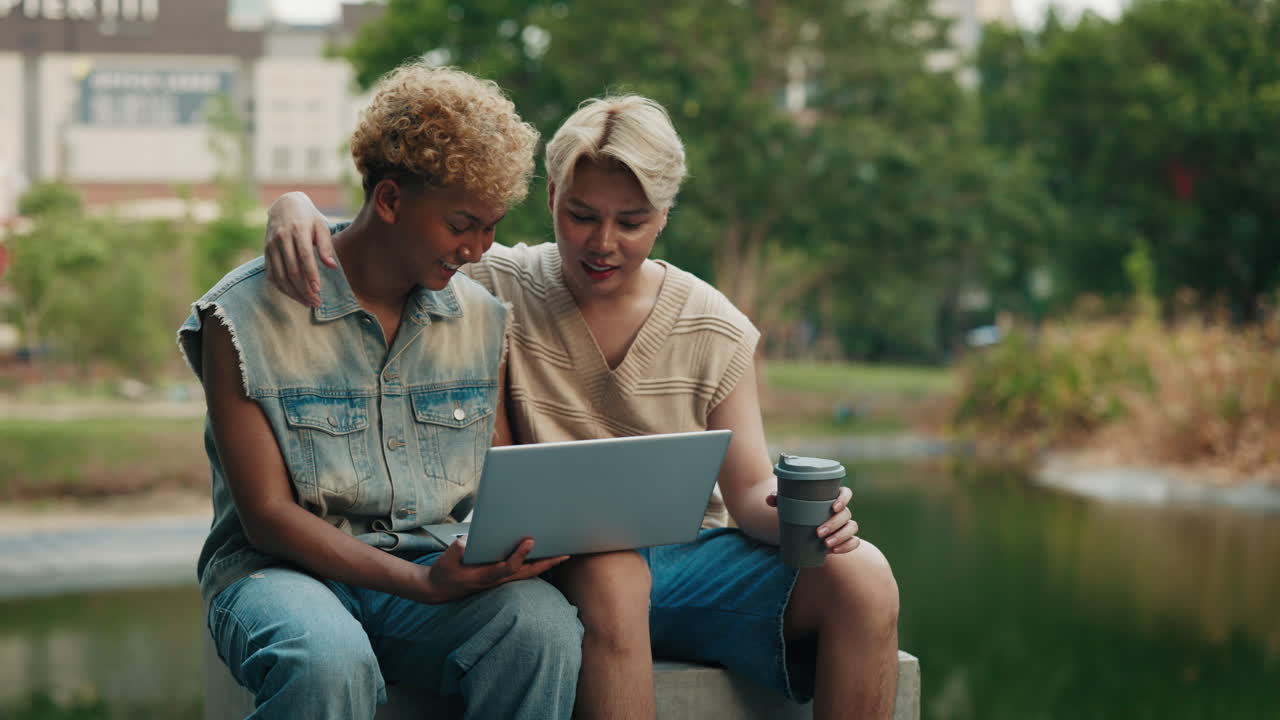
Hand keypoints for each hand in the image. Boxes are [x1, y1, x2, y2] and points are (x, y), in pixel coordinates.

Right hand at [263, 192, 335, 307]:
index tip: (318, 291)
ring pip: (280, 275)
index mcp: (298, 230)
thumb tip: (332, 266)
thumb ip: (326, 246)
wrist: (284, 204)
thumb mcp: (321, 226)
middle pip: (292, 270)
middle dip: (304, 289)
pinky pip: (271, 274)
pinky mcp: (266, 251)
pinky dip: (281, 287)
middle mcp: (282, 238)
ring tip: (307, 302)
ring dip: (293, 292)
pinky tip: (293, 295)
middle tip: (316, 302)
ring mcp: (271, 245)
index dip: (311, 275)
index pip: (304, 256)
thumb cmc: (308, 217)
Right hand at [423, 536, 568, 603]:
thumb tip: (467, 543)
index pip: (508, 566)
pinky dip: (535, 565)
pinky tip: (544, 557)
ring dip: (545, 565)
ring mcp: (499, 581)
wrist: (438, 590)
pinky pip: (522, 572)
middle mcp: (496, 580)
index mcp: (485, 576)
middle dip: (546, 563)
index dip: (520, 554)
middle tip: (565, 554)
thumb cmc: (444, 573)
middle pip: (527, 573)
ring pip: (527, 573)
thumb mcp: (446, 560)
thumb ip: (456, 550)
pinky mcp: (500, 578)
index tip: (530, 540)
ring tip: (562, 554)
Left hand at [766, 485, 860, 554]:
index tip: (834, 507)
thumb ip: (778, 499)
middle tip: (818, 532)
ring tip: (826, 544)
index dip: (844, 499)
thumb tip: (770, 499)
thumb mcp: (787, 504)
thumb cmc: (796, 509)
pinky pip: (854, 542)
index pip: (846, 493)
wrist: (799, 525)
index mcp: (832, 497)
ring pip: (852, 528)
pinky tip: (834, 551)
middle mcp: (841, 510)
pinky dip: (847, 547)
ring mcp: (844, 524)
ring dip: (841, 536)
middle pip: (846, 514)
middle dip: (834, 524)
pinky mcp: (845, 538)